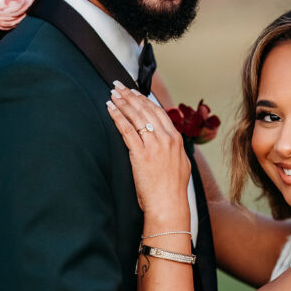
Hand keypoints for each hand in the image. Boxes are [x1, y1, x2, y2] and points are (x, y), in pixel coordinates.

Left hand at [107, 83, 190, 223]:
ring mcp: (153, 145)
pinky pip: (126, 130)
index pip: (158, 112)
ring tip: (112, 94)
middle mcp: (166, 138)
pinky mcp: (140, 154)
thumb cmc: (172, 190)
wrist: (168, 205)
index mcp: (176, 139)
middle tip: (118, 85)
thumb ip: (174, 150)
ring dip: (122, 102)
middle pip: (146, 110)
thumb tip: (170, 142)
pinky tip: (110, 109)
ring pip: (136, 116)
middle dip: (130, 95)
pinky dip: (117, 117)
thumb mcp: (181, 165)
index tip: (134, 92)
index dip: (144, 99)